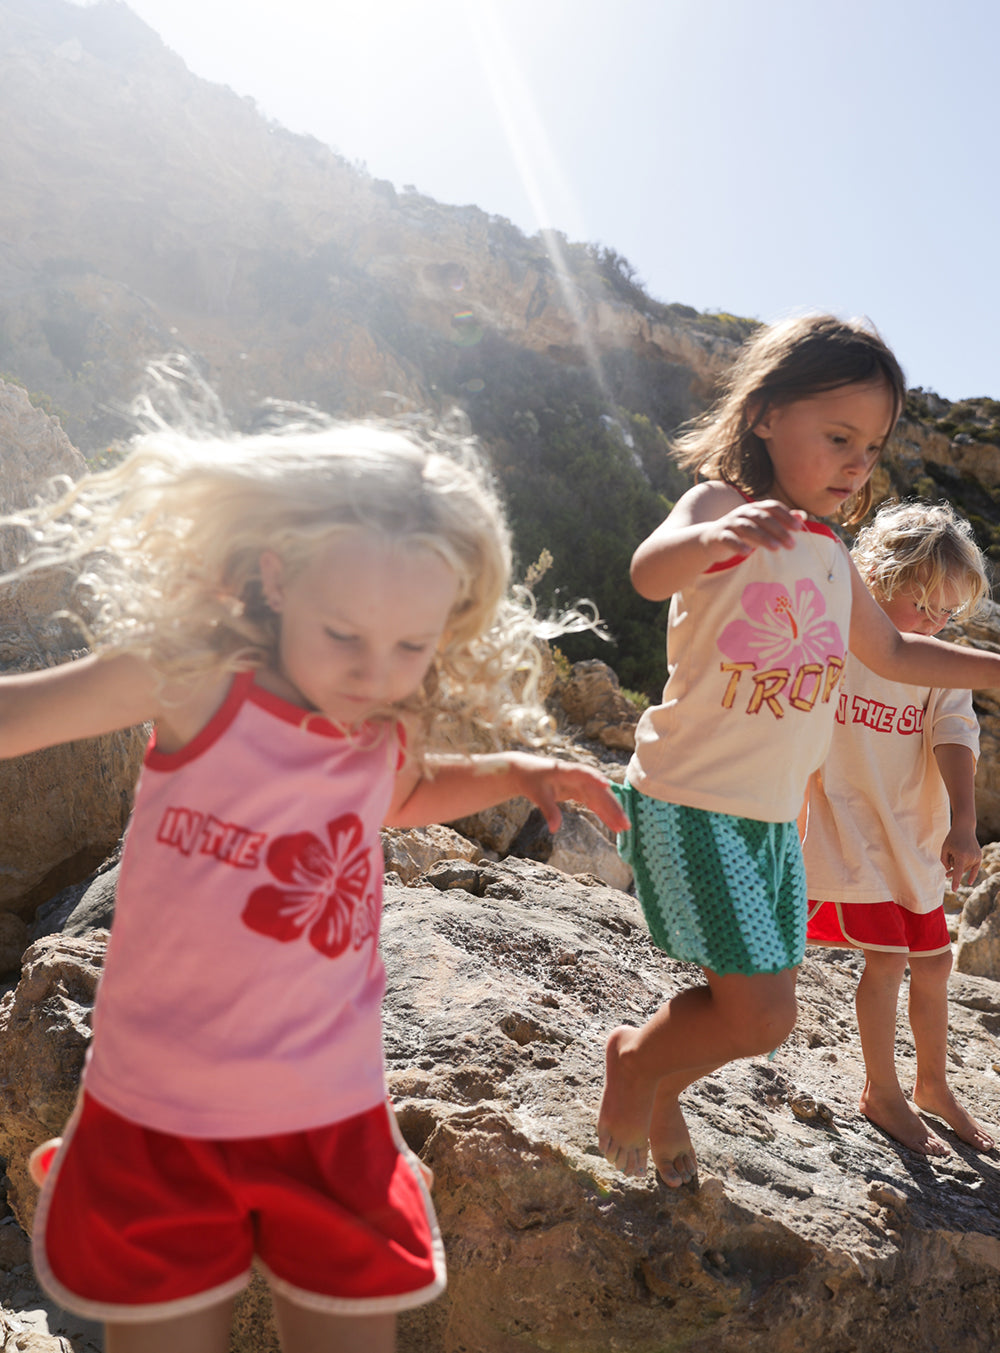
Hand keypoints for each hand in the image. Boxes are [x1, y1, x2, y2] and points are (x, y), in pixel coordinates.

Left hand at [511, 754, 629, 834]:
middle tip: (624, 823)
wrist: (525, 772)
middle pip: (598, 791)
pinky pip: (595, 804)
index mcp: (566, 771)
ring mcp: (580, 784)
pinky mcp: (579, 791)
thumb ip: (548, 810)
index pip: (583, 773)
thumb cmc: (531, 779)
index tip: (605, 785)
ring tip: (623, 828)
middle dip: (612, 807)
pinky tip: (613, 826)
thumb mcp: (537, 795)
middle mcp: (578, 776)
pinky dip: (603, 814)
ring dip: (612, 813)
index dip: (595, 778)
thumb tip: (554, 829)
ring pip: (600, 799)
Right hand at [702, 499, 805, 560]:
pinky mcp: (719, 535)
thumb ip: (780, 521)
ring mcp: (730, 523)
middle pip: (762, 518)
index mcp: (754, 508)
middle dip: (779, 530)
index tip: (799, 528)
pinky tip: (747, 553)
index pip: (772, 506)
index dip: (786, 516)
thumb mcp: (761, 526)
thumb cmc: (741, 533)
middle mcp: (742, 513)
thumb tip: (803, 516)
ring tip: (776, 549)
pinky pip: (729, 538)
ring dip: (763, 537)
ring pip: (747, 527)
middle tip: (792, 544)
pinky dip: (738, 545)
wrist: (710, 539)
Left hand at [941, 822, 981, 890]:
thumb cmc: (952, 838)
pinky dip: (972, 874)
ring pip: (966, 868)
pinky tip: (970, 882)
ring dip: (959, 866)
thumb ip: (944, 861)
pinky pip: (975, 868)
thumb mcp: (944, 849)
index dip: (955, 881)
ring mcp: (976, 857)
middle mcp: (971, 857)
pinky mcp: (979, 856)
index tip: (954, 890)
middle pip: (960, 870)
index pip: (958, 872)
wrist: (964, 828)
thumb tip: (949, 871)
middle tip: (946, 875)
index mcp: (961, 855)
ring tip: (953, 858)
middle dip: (953, 871)